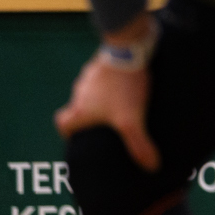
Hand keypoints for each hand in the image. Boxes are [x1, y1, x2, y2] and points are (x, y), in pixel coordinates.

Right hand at [55, 53, 158, 172]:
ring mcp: (90, 74)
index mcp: (79, 109)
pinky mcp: (103, 60)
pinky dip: (112, 81)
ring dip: (103, 96)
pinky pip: (103, 74)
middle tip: (107, 122)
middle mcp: (79, 91)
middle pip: (78, 107)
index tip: (79, 135)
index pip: (62, 123)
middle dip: (91, 114)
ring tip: (121, 102)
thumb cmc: (124, 87)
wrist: (128, 47)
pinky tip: (128, 83)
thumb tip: (152, 167)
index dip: (68, 131)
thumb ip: (139, 145)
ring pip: (91, 90)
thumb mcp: (131, 120)